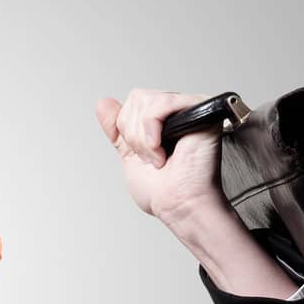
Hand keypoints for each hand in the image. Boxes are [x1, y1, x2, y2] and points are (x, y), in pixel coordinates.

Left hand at [94, 89, 228, 229]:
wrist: (178, 205)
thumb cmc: (161, 190)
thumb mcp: (128, 154)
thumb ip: (116, 127)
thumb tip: (102, 103)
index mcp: (164, 119)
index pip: (133, 102)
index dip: (127, 129)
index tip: (140, 156)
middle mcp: (178, 110)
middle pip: (137, 97)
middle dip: (134, 135)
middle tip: (151, 159)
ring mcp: (190, 108)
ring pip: (146, 100)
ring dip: (143, 137)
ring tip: (158, 158)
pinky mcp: (202, 108)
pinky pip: (161, 104)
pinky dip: (152, 131)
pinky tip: (162, 150)